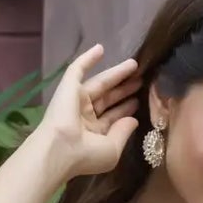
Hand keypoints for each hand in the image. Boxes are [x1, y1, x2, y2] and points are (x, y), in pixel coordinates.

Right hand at [37, 45, 140, 178]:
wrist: (61, 149)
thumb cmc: (87, 155)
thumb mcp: (112, 150)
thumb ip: (123, 133)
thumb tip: (133, 120)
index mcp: (94, 133)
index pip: (112, 117)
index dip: (125, 108)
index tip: (139, 100)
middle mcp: (85, 116)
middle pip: (108, 97)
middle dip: (124, 88)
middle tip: (141, 78)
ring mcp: (76, 100)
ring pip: (100, 82)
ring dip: (116, 73)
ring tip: (134, 64)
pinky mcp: (69, 86)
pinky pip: (78, 68)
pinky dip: (88, 58)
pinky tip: (100, 48)